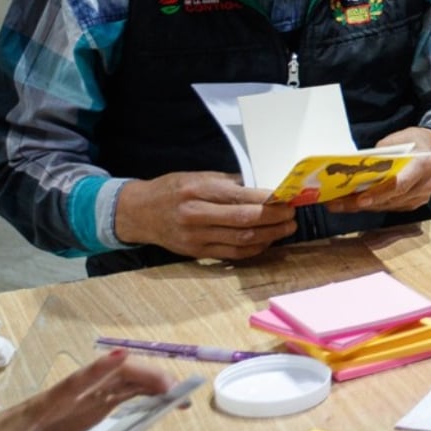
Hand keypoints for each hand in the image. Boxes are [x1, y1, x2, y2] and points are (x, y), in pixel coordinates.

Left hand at [0, 349, 173, 430]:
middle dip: (139, 376)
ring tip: (178, 393)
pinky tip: (164, 399)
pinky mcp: (87, 411)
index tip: (120, 356)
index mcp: (39, 409)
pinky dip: (145, 395)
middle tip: (170, 388)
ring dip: (149, 383)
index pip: (70, 387)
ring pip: (119, 384)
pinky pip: (121, 397)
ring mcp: (79, 403)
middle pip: (107, 379)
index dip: (95, 373)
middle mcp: (66, 399)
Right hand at [112, 171, 295, 260]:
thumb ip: (228, 183)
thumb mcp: (197, 176)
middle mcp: (196, 216)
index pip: (240, 197)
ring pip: (241, 241)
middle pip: (244, 221)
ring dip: (269, 236)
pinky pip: (232, 254)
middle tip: (292, 214)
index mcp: (197, 191)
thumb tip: (262, 189)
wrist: (139, 213)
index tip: (287, 198)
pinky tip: (267, 241)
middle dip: (273, 219)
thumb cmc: (171, 189)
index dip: (268, 200)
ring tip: (286, 229)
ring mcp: (196, 238)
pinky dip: (253, 249)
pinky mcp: (196, 253)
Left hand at [326, 127, 430, 213]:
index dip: (379, 193)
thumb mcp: (399, 139)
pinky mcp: (417, 203)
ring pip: (388, 205)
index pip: (400, 184)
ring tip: (340, 204)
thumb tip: (358, 168)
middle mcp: (425, 184)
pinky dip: (375, 204)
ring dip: (364, 206)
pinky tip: (357, 203)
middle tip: (336, 203)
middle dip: (360, 202)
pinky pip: (393, 207)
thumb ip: (381, 155)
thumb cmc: (417, 141)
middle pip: (390, 198)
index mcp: (423, 165)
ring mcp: (423, 197)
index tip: (360, 200)